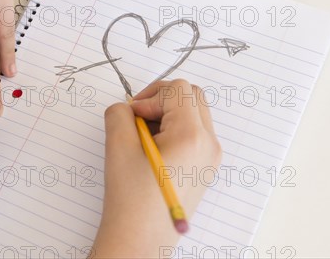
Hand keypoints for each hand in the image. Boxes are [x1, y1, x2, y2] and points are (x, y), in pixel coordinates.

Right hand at [92, 79, 221, 257]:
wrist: (140, 239)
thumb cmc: (131, 198)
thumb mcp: (118, 147)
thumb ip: (119, 114)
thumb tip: (127, 107)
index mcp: (192, 137)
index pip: (178, 90)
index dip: (151, 95)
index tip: (132, 115)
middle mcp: (209, 145)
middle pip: (192, 96)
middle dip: (162, 99)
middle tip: (138, 118)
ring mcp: (211, 158)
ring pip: (194, 113)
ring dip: (168, 113)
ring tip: (143, 137)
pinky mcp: (205, 168)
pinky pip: (194, 133)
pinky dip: (174, 129)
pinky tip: (153, 150)